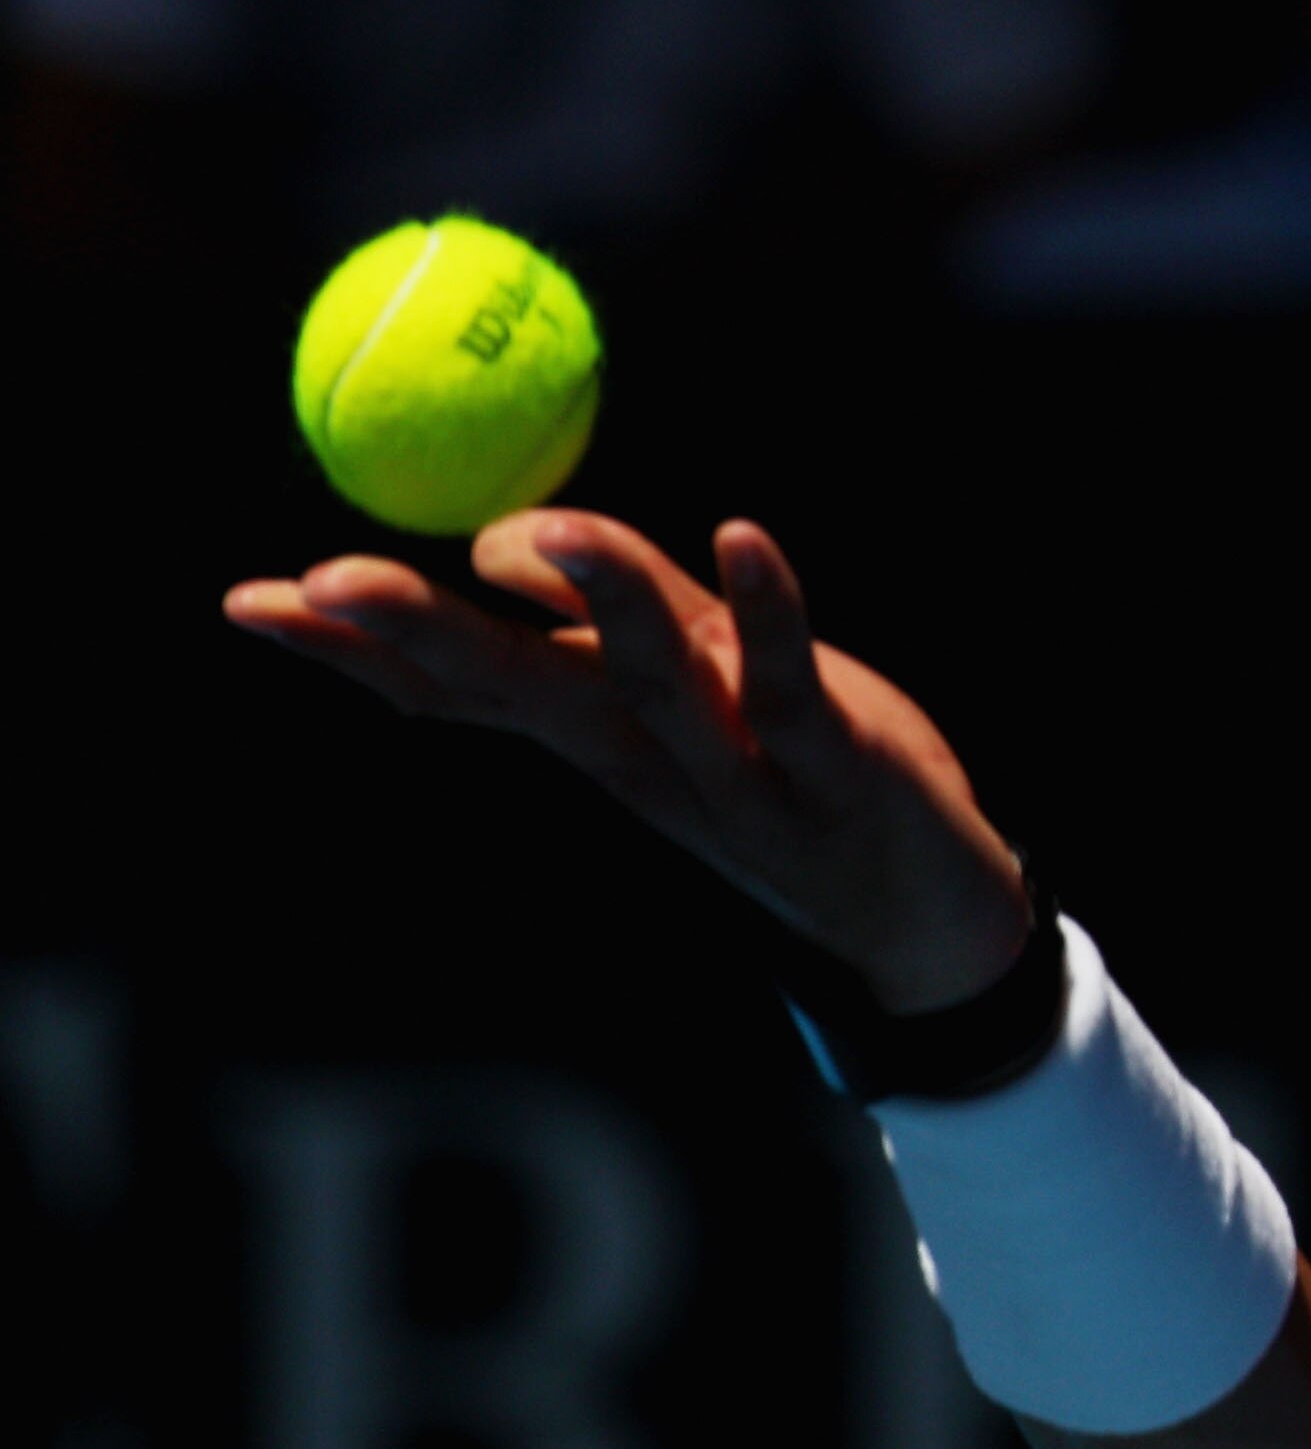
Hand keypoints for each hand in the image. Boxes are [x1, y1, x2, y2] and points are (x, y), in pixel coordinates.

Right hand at [223, 510, 1031, 1014]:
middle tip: (322, 583)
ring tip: (540, 530)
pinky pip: (793, 685)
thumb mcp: (678, 701)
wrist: (924, 918)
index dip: (355, 650)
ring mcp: (741, 767)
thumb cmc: (788, 781)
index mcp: (599, 738)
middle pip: (523, 687)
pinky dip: (769, 610)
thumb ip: (596, 623)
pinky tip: (742, 536)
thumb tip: (483, 543)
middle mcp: (650, 756)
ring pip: (655, 680)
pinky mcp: (837, 763)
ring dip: (599, 600)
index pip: (457, 688)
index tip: (249, 602)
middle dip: (421, 635)